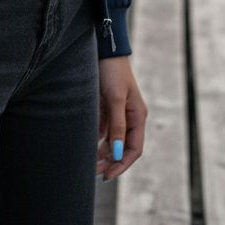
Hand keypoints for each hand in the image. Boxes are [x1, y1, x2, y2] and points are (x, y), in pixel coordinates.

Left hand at [96, 55, 146, 181]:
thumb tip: (118, 152)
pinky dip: (96, 140)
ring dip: (102, 153)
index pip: (134, 149)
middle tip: (95, 173)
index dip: (122, 164)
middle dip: (111, 162)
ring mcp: (117, 113)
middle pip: (123, 147)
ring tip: (89, 164)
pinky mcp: (105, 107)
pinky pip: (102, 130)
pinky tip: (86, 147)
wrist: (103, 49)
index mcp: (137, 116)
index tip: (108, 175)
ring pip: (112, 140)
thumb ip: (117, 125)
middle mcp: (129, 117)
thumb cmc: (112, 71)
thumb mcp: (116, 98)